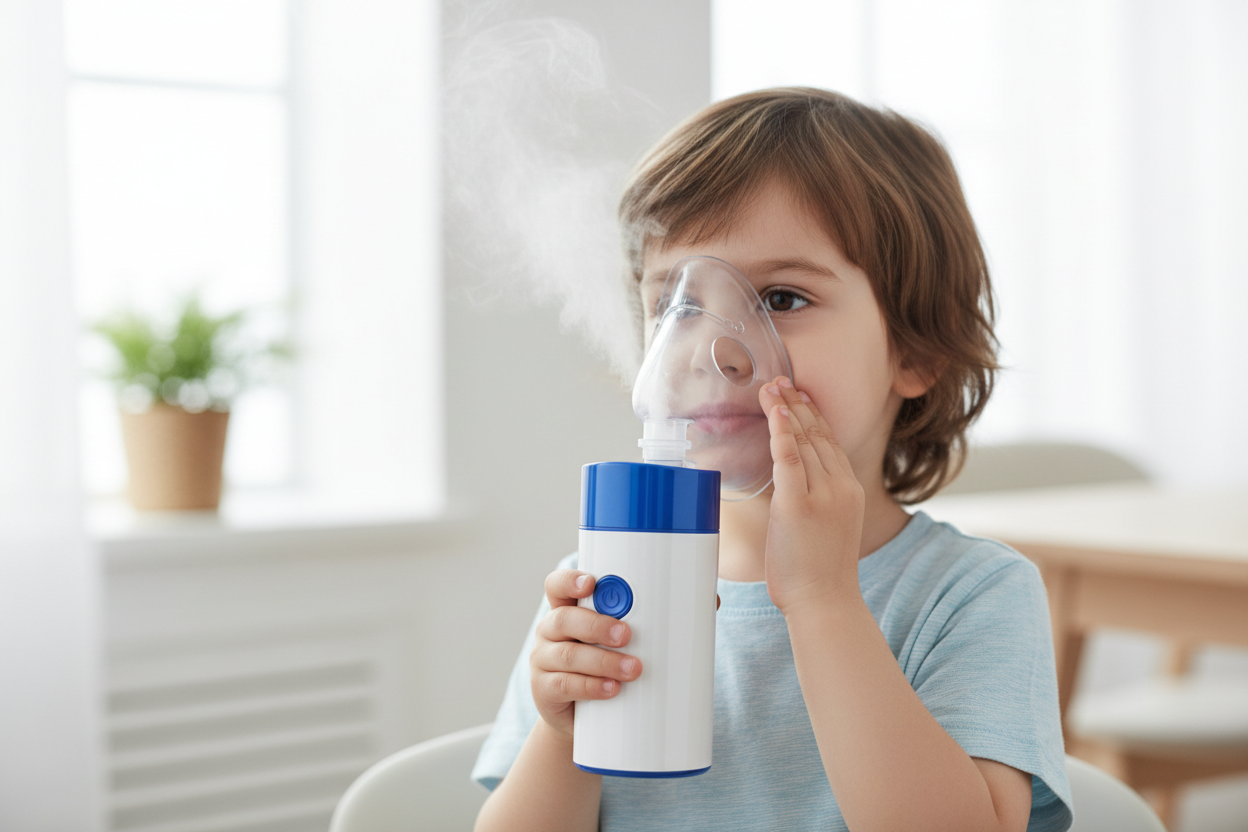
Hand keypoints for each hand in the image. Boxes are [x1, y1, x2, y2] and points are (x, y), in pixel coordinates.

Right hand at [529, 569, 642, 743]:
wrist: (578, 714)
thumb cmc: (600, 666)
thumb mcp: (612, 640)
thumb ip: (633, 622)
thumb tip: (692, 609)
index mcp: (565, 610)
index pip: (557, 586)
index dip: (570, 581)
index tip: (591, 583)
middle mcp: (549, 632)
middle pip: (564, 619)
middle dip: (598, 625)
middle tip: (626, 635)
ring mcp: (542, 661)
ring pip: (569, 655)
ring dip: (604, 661)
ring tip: (632, 669)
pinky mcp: (544, 690)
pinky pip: (565, 685)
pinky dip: (592, 686)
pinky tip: (611, 688)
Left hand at [759, 376, 865, 615]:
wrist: (826, 601)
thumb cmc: (819, 572)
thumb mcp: (828, 527)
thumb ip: (817, 500)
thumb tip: (793, 484)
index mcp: (849, 490)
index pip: (830, 442)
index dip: (812, 415)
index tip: (798, 395)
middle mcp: (840, 486)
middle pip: (817, 435)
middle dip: (796, 405)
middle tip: (780, 380)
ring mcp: (822, 495)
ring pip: (802, 441)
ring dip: (785, 410)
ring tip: (770, 387)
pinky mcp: (798, 505)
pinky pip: (789, 459)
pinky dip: (781, 432)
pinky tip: (774, 411)